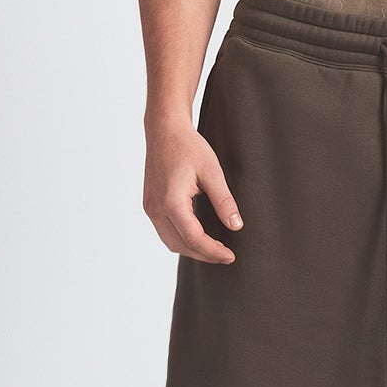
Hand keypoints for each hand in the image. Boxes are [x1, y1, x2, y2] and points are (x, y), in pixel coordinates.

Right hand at [144, 119, 241, 262]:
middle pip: (180, 245)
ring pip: (170, 242)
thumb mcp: (212, 171)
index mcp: (171, 201)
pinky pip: (165, 232)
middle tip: (226, 256)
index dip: (213, 251)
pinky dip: (182, 239)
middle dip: (204, 254)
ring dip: (192, 249)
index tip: (230, 256)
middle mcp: (156, 208)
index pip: (193, 238)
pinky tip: (198, 237)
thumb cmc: (188, 146)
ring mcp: (150, 207)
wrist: (164, 130)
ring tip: (214, 250)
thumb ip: (224, 201)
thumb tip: (236, 226)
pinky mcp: (150, 204)